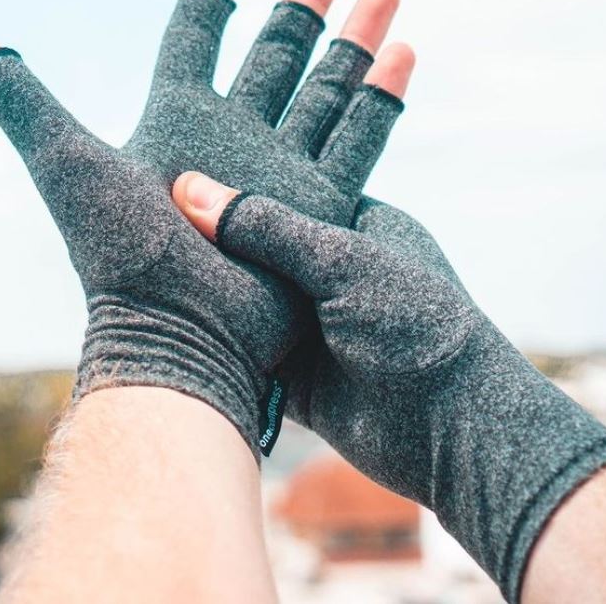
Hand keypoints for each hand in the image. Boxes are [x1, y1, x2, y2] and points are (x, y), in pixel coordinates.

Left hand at [0, 0, 414, 454]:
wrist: (177, 337)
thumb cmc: (115, 254)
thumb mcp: (62, 159)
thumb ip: (13, 94)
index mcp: (177, 119)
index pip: (193, 36)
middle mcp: (232, 139)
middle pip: (273, 51)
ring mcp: (279, 169)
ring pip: (325, 86)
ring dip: (353, 36)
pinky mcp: (321, 204)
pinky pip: (359, 138)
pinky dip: (379, 96)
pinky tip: (402, 50)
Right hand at [172, 176, 605, 602]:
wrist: (456, 435)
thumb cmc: (418, 328)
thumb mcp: (343, 263)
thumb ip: (267, 228)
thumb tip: (189, 189)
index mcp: (357, 227)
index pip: (285, 196)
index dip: (237, 187)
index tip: (181, 170)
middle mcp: (333, 274)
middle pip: (260, 249)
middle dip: (216, 240)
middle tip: (154, 214)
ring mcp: (315, 325)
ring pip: (249, 300)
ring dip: (212, 292)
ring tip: (149, 263)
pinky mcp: (299, 374)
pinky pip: (247, 349)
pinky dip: (218, 339)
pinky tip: (171, 320)